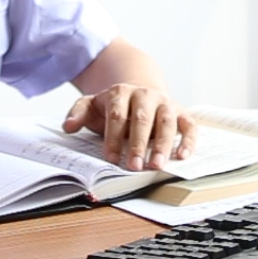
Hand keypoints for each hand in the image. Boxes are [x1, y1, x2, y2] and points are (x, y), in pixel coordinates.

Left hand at [63, 84, 197, 170]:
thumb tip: (68, 126)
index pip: (117, 116)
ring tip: (156, 165)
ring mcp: (165, 103)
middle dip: (138, 144)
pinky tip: (182, 156)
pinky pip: (188, 124)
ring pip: (166, 122)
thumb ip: (79, 113)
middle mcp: (145, 95)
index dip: (113, 138)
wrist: (140, 92)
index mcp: (121, 92)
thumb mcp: (93, 105)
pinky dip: (188, 140)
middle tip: (134, 166)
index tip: (111, 158)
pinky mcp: (181, 112)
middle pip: (142, 119)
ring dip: (162, 144)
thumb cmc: (115, 106)